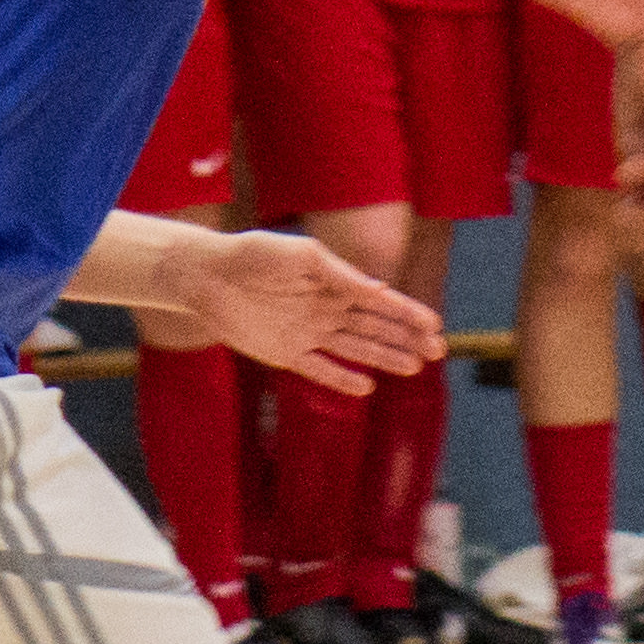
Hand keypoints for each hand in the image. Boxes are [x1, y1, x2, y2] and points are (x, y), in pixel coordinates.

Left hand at [169, 229, 445, 396]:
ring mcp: (308, 333)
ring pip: (356, 349)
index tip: (435, 325)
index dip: (408, 313)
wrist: (207, 277)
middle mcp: (326, 309)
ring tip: (414, 368)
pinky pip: (320, 369)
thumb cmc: (252, 255)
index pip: (379, 301)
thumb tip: (379, 291)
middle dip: (406, 338)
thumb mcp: (302, 256)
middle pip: (375, 328)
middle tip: (436, 352)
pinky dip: (342, 378)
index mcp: (334, 282)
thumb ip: (340, 275)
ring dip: (385, 358)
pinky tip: (366, 388)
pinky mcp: (285, 354)